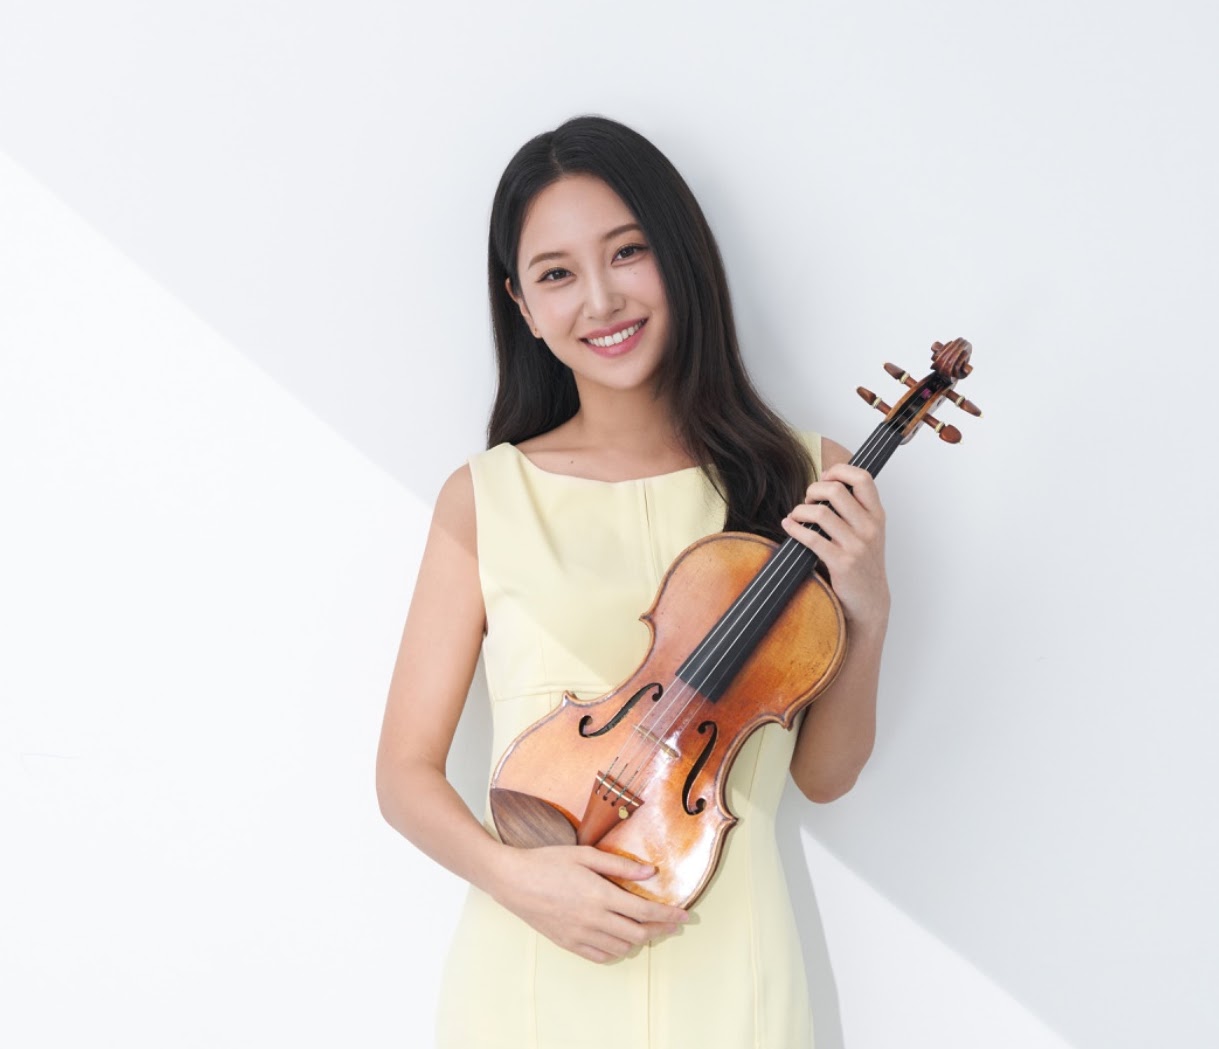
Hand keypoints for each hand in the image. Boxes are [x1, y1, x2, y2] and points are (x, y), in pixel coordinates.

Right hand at [489, 844, 688, 962]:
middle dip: (660, 930)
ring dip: (638, 940)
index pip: (644, 912)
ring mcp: (580, 935)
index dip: (668, 916)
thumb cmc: (548, 861)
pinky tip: (619, 939)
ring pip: (621, 948)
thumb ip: (619, 866)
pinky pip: (600, 956)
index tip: (684, 916)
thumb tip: (650, 872)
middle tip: (672, 923)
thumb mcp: (585, 855)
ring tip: (645, 928)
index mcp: (600, 895)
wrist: (512, 880)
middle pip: (638, 934)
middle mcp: (593, 919)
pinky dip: (616, 951)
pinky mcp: (568, 943)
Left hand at [781, 463, 889, 630]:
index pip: (863, 478)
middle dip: (814, 491)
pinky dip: (794, 528)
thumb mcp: (868, 532)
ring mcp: (857, 545)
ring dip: (801, 511)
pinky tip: (788, 526)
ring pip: (821, 514)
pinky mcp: (842, 563)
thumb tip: (824, 485)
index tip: (825, 477)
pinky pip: (812, 538)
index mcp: (877, 515)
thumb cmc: (863, 563)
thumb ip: (854, 510)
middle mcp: (870, 528)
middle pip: (836, 491)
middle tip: (807, 499)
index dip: (839, 471)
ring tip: (796, 515)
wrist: (870, 601)